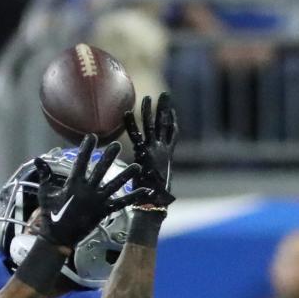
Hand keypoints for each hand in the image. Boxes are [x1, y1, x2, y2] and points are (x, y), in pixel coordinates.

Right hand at [31, 136, 144, 249]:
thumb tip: (39, 159)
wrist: (58, 238)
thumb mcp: (45, 194)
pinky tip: (143, 191)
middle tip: (116, 144)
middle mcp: (87, 190)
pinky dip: (132, 197)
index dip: (86, 148)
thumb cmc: (50, 215)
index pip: (81, 162)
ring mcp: (97, 201)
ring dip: (126, 175)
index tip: (92, 136)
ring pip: (114, 185)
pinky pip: (120, 203)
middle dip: (108, 157)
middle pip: (100, 170)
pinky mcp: (103, 212)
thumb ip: (45, 176)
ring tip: (137, 165)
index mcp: (73, 184)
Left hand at [123, 93, 177, 208]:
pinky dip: (131, 125)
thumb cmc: (154, 196)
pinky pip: (136, 136)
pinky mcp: (143, 154)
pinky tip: (126, 113)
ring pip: (153, 126)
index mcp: (166, 154)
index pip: (171, 133)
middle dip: (163, 109)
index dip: (172, 121)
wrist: (154, 203)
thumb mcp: (156, 180)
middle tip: (164, 94)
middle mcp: (161, 150)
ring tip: (148, 98)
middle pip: (163, 124)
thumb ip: (154, 172)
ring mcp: (154, 150)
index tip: (172, 111)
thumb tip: (153, 175)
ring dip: (150, 112)